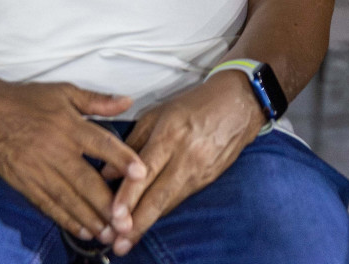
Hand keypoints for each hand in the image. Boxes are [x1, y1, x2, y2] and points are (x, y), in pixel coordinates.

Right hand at [0, 78, 146, 243]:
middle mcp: (55, 150)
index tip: (141, 174)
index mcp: (68, 125)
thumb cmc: (26, 99)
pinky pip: (48, 205)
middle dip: (107, 204)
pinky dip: (66, 220)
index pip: (101, 143)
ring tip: (109, 233)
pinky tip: (82, 230)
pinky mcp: (24, 183)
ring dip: (90, 219)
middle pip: (86, 181)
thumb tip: (128, 101)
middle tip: (126, 222)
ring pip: (68, 199)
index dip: (122, 159)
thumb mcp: (64, 91)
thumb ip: (97, 100)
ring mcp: (38, 170)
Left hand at [98, 71, 264, 254]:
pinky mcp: (208, 179)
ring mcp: (199, 171)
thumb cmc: (195, 104)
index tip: (114, 216)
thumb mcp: (159, 113)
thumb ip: (132, 143)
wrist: (240, 104)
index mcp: (170, 135)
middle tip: (119, 244)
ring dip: (147, 223)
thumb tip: (108, 173)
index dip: (129, 196)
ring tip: (127, 241)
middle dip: (137, 223)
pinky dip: (162, 211)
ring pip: (169, 202)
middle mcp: (185, 157)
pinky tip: (147, 223)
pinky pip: (180, 198)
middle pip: (158, 196)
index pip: (145, 172)